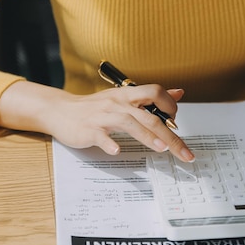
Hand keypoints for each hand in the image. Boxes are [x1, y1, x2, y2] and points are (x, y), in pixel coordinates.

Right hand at [0, 80, 194, 161]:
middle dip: (170, 134)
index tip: (178, 123)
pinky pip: (101, 136)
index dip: (170, 106)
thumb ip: (151, 97)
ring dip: (147, 135)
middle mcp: (117, 103)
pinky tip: (117, 151)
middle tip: (184, 152)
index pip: (155, 93)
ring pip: (129, 123)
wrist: (60, 111)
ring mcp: (103, 116)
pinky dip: (109, 143)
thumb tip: (179, 93)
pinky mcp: (89, 130)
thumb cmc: (94, 107)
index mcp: (127, 95)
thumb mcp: (123, 98)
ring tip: (161, 148)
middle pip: (149, 115)